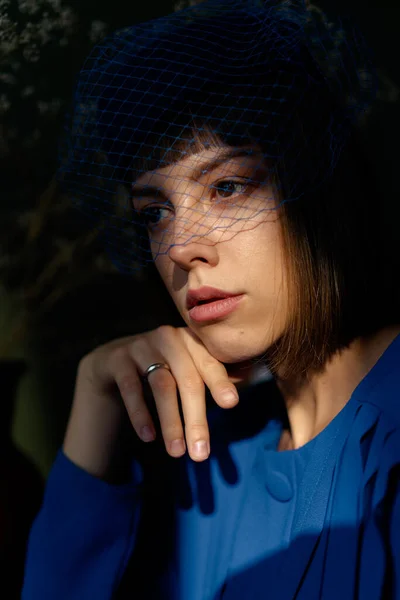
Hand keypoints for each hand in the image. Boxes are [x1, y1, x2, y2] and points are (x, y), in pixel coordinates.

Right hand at [63, 326, 244, 480]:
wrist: (114, 359)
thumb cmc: (163, 367)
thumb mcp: (187, 367)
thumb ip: (212, 377)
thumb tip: (243, 391)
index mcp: (191, 340)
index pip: (209, 362)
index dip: (219, 382)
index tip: (231, 404)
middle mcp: (168, 338)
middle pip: (187, 379)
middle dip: (196, 417)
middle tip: (201, 453)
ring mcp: (142, 346)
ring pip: (162, 385)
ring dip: (171, 421)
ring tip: (177, 452)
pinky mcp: (118, 359)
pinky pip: (131, 388)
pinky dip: (140, 413)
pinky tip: (148, 436)